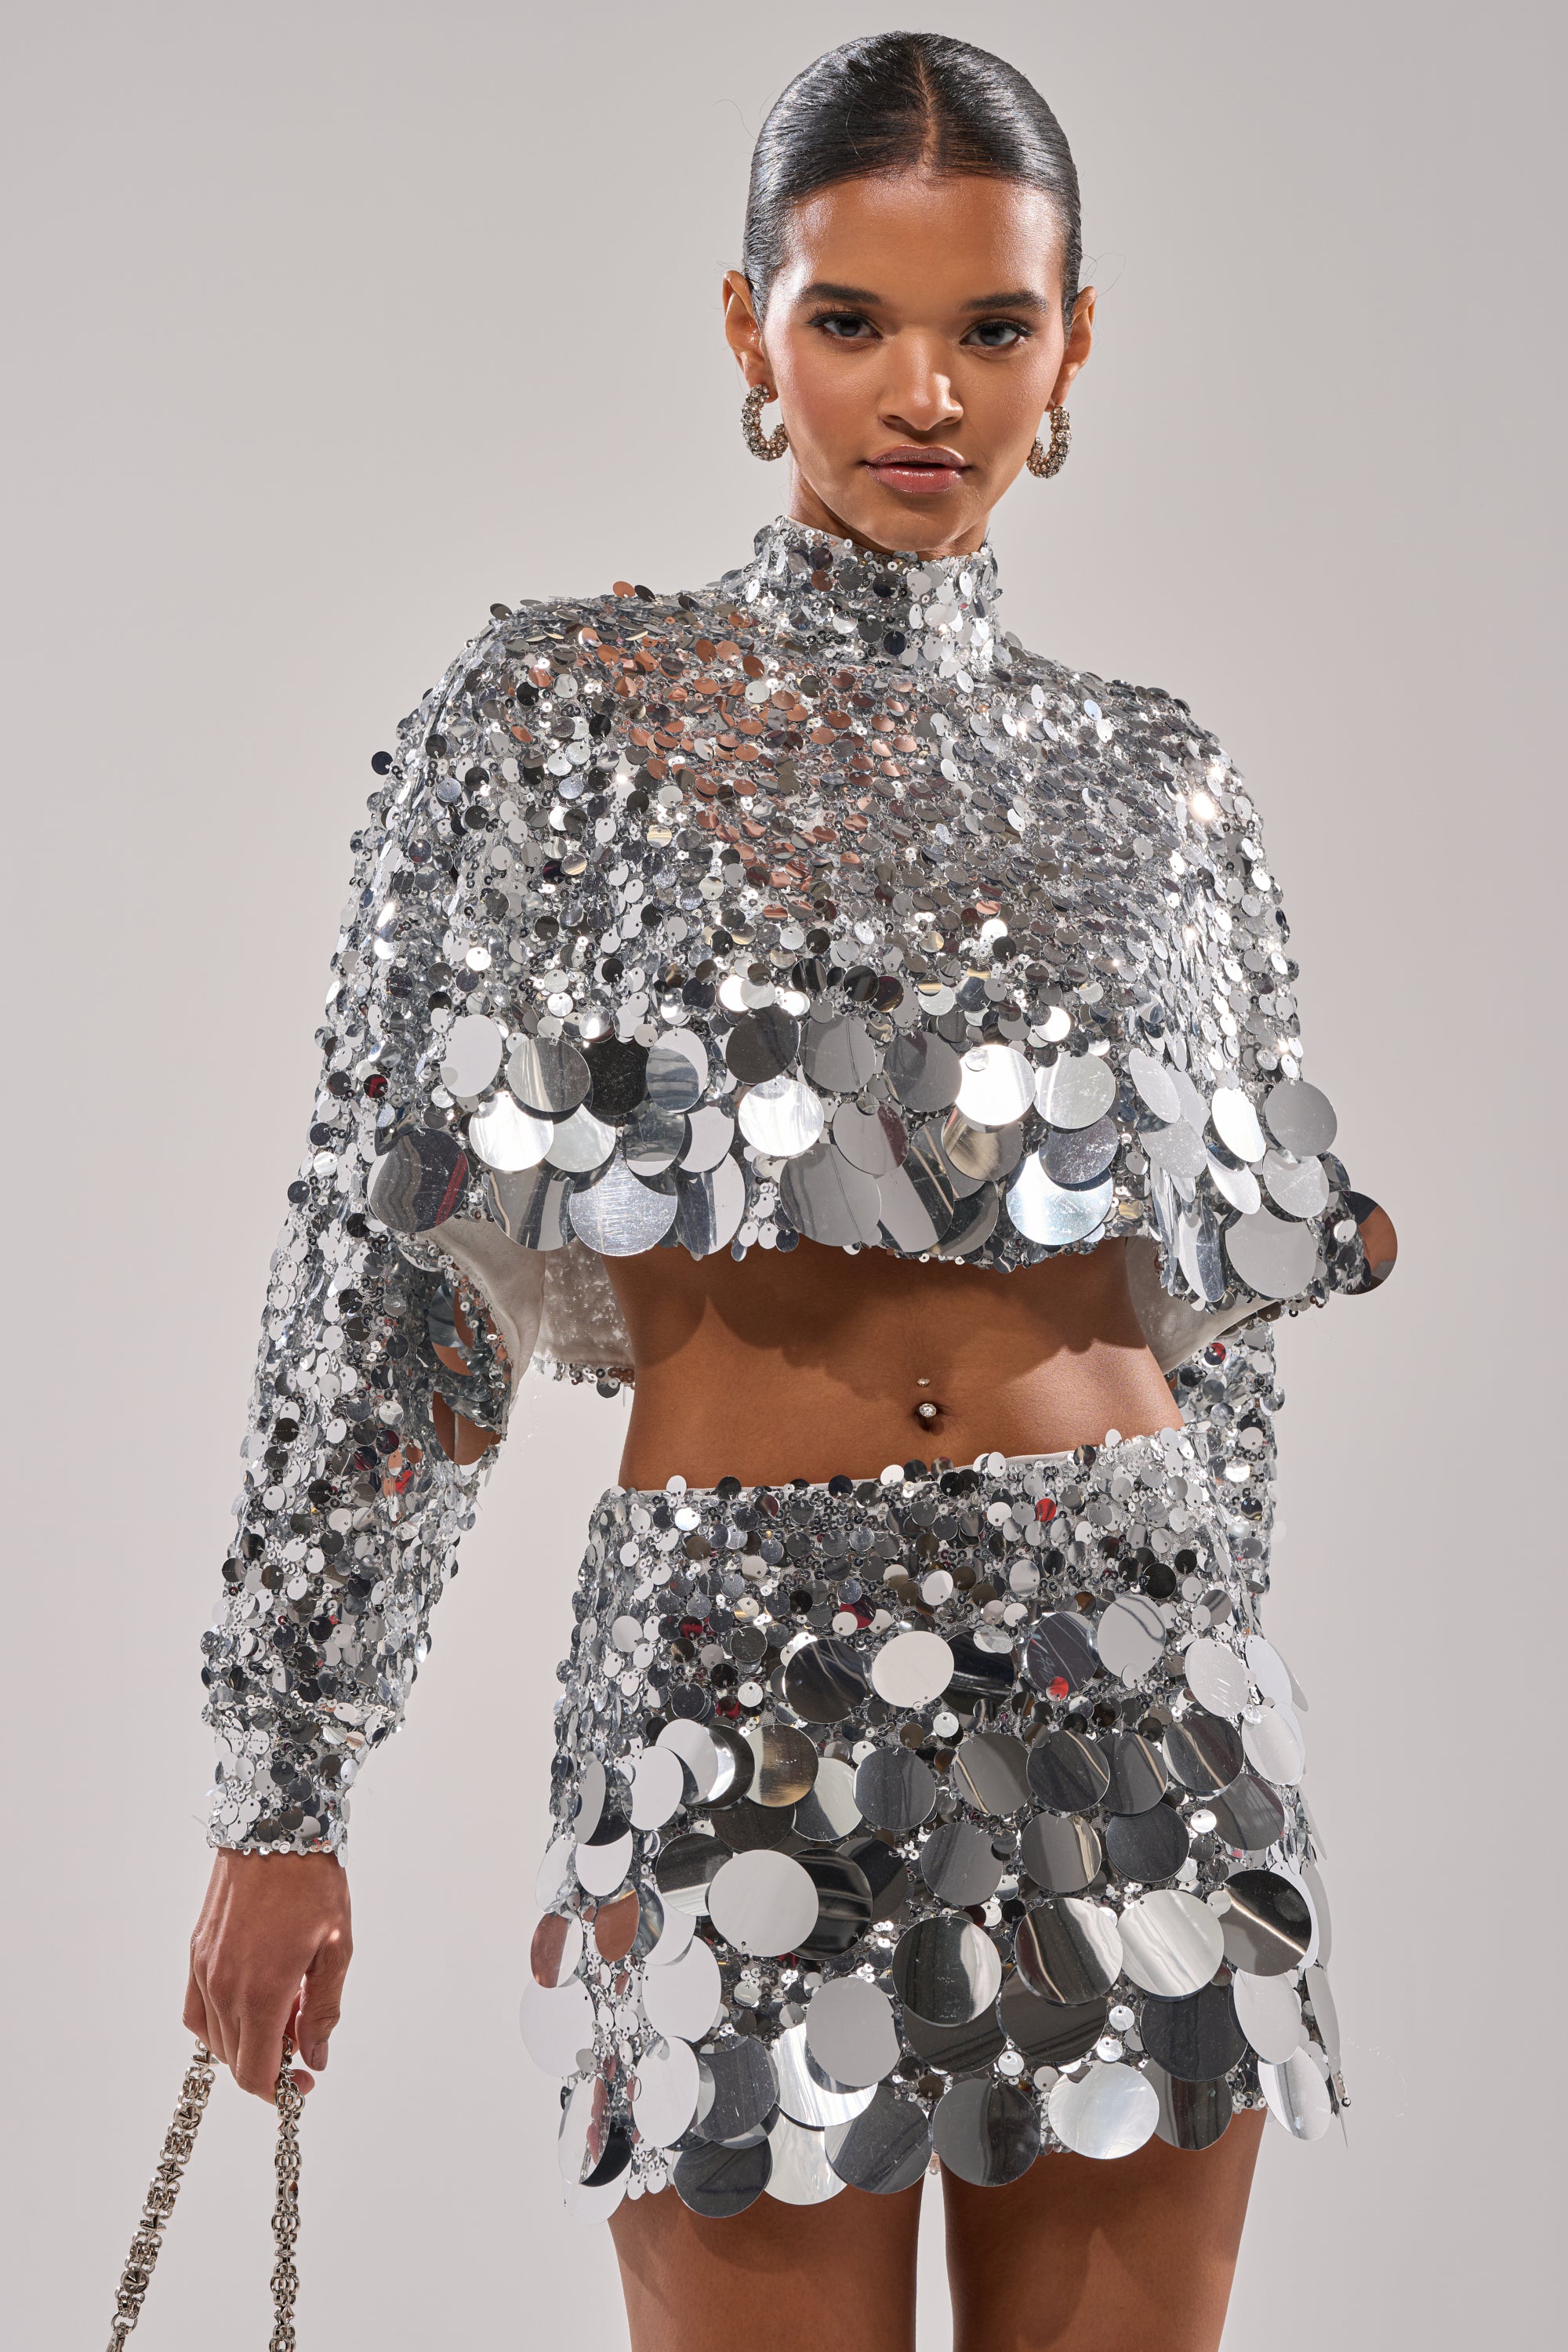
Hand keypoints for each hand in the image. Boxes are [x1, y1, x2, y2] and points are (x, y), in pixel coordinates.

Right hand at [185, 1848, 351, 2100]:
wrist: (275, 1827)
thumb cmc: (313, 1885)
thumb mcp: (335, 1949)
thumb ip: (323, 2011)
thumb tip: (314, 2059)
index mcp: (260, 1991)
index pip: (254, 2073)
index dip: (280, 2090)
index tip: (304, 2082)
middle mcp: (222, 1987)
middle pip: (234, 2060)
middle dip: (268, 2066)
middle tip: (302, 2043)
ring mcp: (203, 1969)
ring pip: (214, 2038)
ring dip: (245, 2043)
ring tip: (283, 2015)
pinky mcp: (196, 1953)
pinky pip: (196, 2010)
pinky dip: (219, 2023)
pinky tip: (250, 2006)